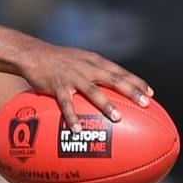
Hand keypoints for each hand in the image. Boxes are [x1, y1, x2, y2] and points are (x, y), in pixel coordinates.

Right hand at [20, 43, 152, 132]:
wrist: (32, 54)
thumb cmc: (57, 59)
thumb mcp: (80, 59)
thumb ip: (95, 71)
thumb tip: (111, 88)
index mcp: (94, 61)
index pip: (120, 71)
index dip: (136, 82)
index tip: (151, 93)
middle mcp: (86, 67)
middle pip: (113, 79)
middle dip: (131, 91)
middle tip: (145, 104)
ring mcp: (72, 76)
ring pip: (92, 90)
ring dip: (106, 104)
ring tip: (117, 117)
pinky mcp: (57, 85)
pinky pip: (66, 103)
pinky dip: (72, 116)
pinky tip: (77, 129)